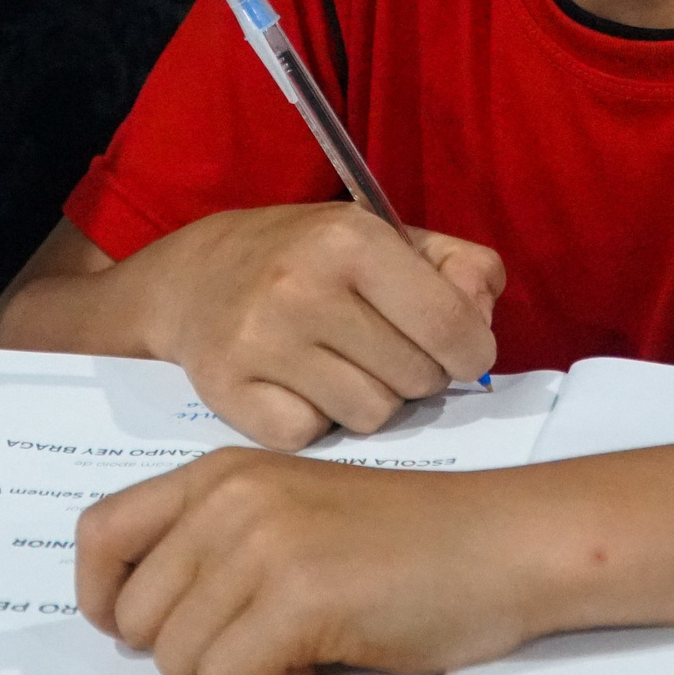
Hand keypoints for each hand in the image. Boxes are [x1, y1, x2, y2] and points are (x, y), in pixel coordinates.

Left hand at [79, 448, 537, 674]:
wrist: (505, 542)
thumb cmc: (412, 542)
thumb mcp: (293, 517)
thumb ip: (216, 548)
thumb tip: (135, 624)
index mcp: (220, 473)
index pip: (101, 531)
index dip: (100, 596)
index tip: (125, 632)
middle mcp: (229, 498)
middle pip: (137, 617)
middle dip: (191, 656)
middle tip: (263, 647)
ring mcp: (262, 544)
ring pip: (179, 662)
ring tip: (299, 651)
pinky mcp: (298, 597)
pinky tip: (316, 666)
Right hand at [123, 202, 503, 448]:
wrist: (191, 277)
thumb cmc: (306, 259)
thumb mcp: (384, 237)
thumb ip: (457, 268)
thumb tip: (482, 321)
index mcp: (351, 239)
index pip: (452, 326)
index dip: (471, 352)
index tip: (457, 352)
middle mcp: (302, 288)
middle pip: (417, 378)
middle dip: (415, 374)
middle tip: (383, 351)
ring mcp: (261, 344)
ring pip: (372, 416)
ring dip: (370, 400)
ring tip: (342, 368)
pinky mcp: (230, 393)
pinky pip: (314, 437)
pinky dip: (316, 422)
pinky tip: (299, 388)